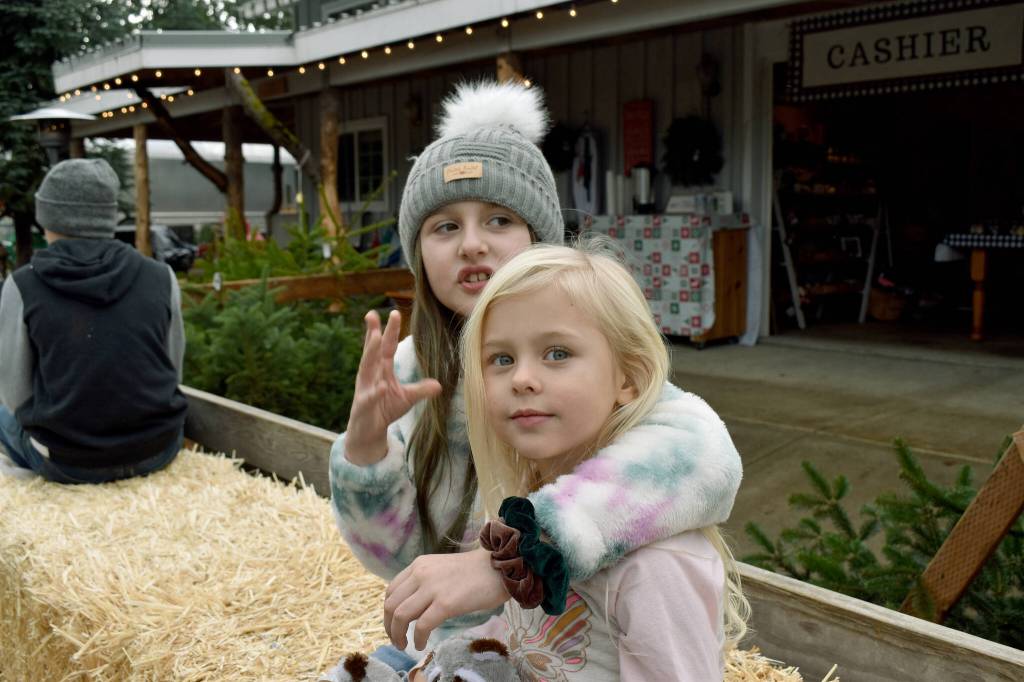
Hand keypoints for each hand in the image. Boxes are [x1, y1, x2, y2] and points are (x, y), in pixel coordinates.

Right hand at [345, 310, 440, 464]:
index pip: (386, 347)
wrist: (369, 431)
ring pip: (366, 368)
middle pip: (373, 351)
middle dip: (373, 333)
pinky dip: (376, 392)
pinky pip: (370, 398)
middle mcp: (371, 375)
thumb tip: (439, 384)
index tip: (394, 313)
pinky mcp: (363, 406)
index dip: (390, 331)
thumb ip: (421, 389)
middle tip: (373, 314)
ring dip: (370, 352)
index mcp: (381, 369)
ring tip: (374, 337)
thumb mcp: (406, 398)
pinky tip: (383, 386)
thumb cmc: (385, 409)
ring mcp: (365, 389)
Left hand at [384, 548, 509, 650]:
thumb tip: (413, 608)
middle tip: (396, 639)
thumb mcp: (441, 570)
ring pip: (400, 615)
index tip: (394, 624)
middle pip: (391, 604)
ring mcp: (432, 588)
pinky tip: (421, 644)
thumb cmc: (475, 571)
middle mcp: (421, 574)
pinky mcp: (446, 603)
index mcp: (419, 565)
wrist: (499, 567)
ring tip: (404, 645)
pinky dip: (417, 639)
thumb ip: (425, 583)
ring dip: (397, 635)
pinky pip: (421, 626)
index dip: (388, 611)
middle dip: (389, 627)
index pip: (391, 590)